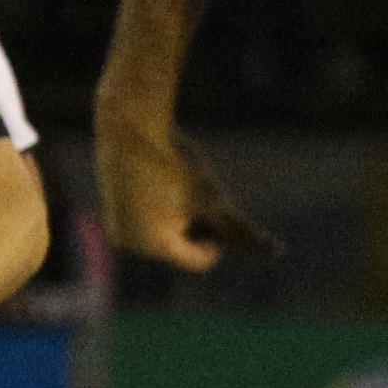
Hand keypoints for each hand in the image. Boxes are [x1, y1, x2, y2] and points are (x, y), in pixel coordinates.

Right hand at [93, 107, 281, 270]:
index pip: (200, 261)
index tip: (208, 211)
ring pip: (164, 237)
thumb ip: (239, 229)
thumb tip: (276, 251)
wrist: (128, 127)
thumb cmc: (176, 162)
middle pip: (181, 248)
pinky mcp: (111, 215)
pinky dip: (156, 212)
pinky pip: (144, 224)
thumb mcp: (213, 197)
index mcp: (157, 247)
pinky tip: (155, 186)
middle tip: (182, 193)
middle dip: (191, 228)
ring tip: (167, 188)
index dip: (215, 240)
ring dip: (175, 221)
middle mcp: (131, 246)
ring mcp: (117, 231)